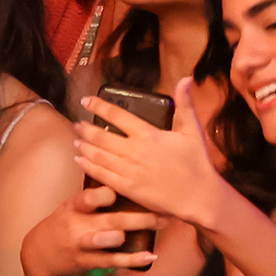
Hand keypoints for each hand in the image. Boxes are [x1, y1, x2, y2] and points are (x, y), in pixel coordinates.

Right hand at [21, 182, 165, 275]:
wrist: (39, 254)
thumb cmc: (63, 223)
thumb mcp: (71, 205)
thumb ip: (93, 193)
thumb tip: (118, 165)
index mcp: (74, 207)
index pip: (90, 197)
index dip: (108, 192)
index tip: (129, 182)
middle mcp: (79, 225)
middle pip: (111, 219)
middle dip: (139, 215)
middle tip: (162, 209)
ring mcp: (85, 245)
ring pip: (112, 239)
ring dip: (135, 232)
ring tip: (158, 225)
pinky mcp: (90, 262)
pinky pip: (114, 261)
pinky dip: (135, 259)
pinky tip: (151, 255)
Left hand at [74, 77, 228, 229]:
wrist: (199, 196)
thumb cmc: (197, 163)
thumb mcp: (192, 130)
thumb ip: (185, 104)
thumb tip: (186, 78)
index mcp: (148, 135)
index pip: (117, 115)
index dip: (99, 106)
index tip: (86, 100)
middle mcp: (135, 151)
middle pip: (102, 137)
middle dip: (85, 129)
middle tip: (76, 123)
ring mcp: (130, 171)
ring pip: (99, 156)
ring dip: (84, 146)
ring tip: (76, 140)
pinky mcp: (128, 188)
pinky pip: (103, 175)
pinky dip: (88, 167)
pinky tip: (81, 161)